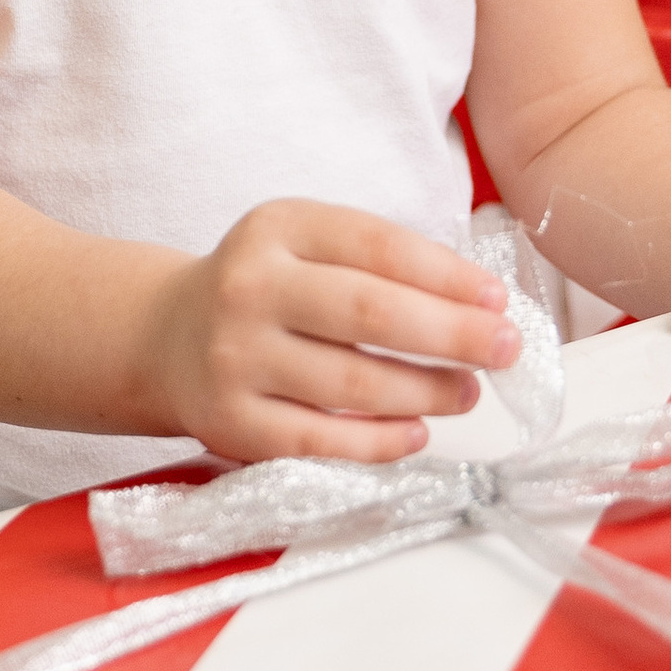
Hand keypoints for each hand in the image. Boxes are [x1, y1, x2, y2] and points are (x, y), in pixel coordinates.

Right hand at [145, 200, 522, 463]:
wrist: (166, 338)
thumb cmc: (267, 289)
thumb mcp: (305, 245)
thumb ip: (378, 261)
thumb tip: (479, 303)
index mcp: (277, 228)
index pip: (376, 245)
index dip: (446, 274)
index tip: (497, 299)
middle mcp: (249, 287)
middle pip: (369, 312)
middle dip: (452, 333)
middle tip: (505, 349)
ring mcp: (236, 357)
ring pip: (352, 382)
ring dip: (427, 390)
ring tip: (468, 392)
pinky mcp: (232, 422)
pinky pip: (322, 439)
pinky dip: (380, 441)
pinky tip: (417, 432)